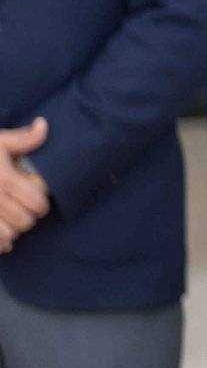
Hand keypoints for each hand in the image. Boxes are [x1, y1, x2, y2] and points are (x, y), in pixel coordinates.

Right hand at [0, 120, 49, 248]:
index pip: (38, 201)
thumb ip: (21, 139)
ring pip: (10, 235)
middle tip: (24, 206)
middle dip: (29, 215)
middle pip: (26, 221)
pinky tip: (2, 233)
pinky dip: (1, 242)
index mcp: (4, 180)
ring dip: (14, 228)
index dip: (41, 199)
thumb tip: (43, 125)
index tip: (34, 192)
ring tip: (11, 217)